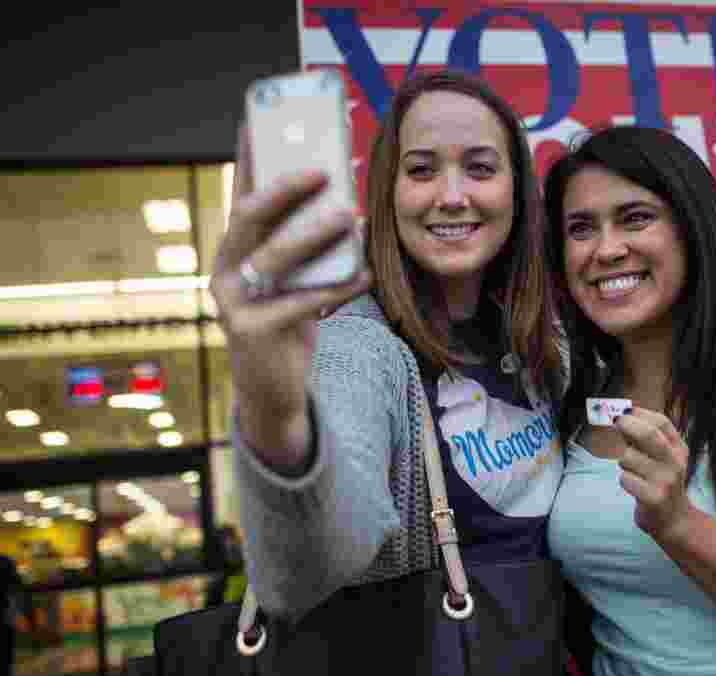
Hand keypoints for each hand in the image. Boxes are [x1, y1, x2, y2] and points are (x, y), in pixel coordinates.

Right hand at [210, 125, 372, 462]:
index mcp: (232, 252)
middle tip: (323, 170)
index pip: (239, 195)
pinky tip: (365, 275)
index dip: (248, 157)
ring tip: (349, 216)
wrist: (273, 390)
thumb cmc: (288, 324)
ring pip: (275, 257)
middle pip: (249, 217)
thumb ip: (303, 248)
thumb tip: (344, 203)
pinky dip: (338, 287)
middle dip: (285, 189)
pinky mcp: (253, 331)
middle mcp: (224, 271)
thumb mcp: (293, 282)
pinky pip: (302, 302)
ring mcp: (233, 302)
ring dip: (315, 234)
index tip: (258, 119)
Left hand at [614, 407, 693, 538]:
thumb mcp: (663, 459)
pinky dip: (624, 480)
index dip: (640, 413)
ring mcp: (665, 480)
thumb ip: (647, 440)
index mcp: (679, 449)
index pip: (661, 422)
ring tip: (633, 470)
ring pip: (628, 457)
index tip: (625, 412)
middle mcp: (675, 462)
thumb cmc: (662, 483)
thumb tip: (621, 418)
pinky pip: (625, 478)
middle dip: (627, 425)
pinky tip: (634, 486)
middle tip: (616, 422)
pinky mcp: (653, 497)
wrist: (675, 521)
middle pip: (649, 434)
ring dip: (623, 461)